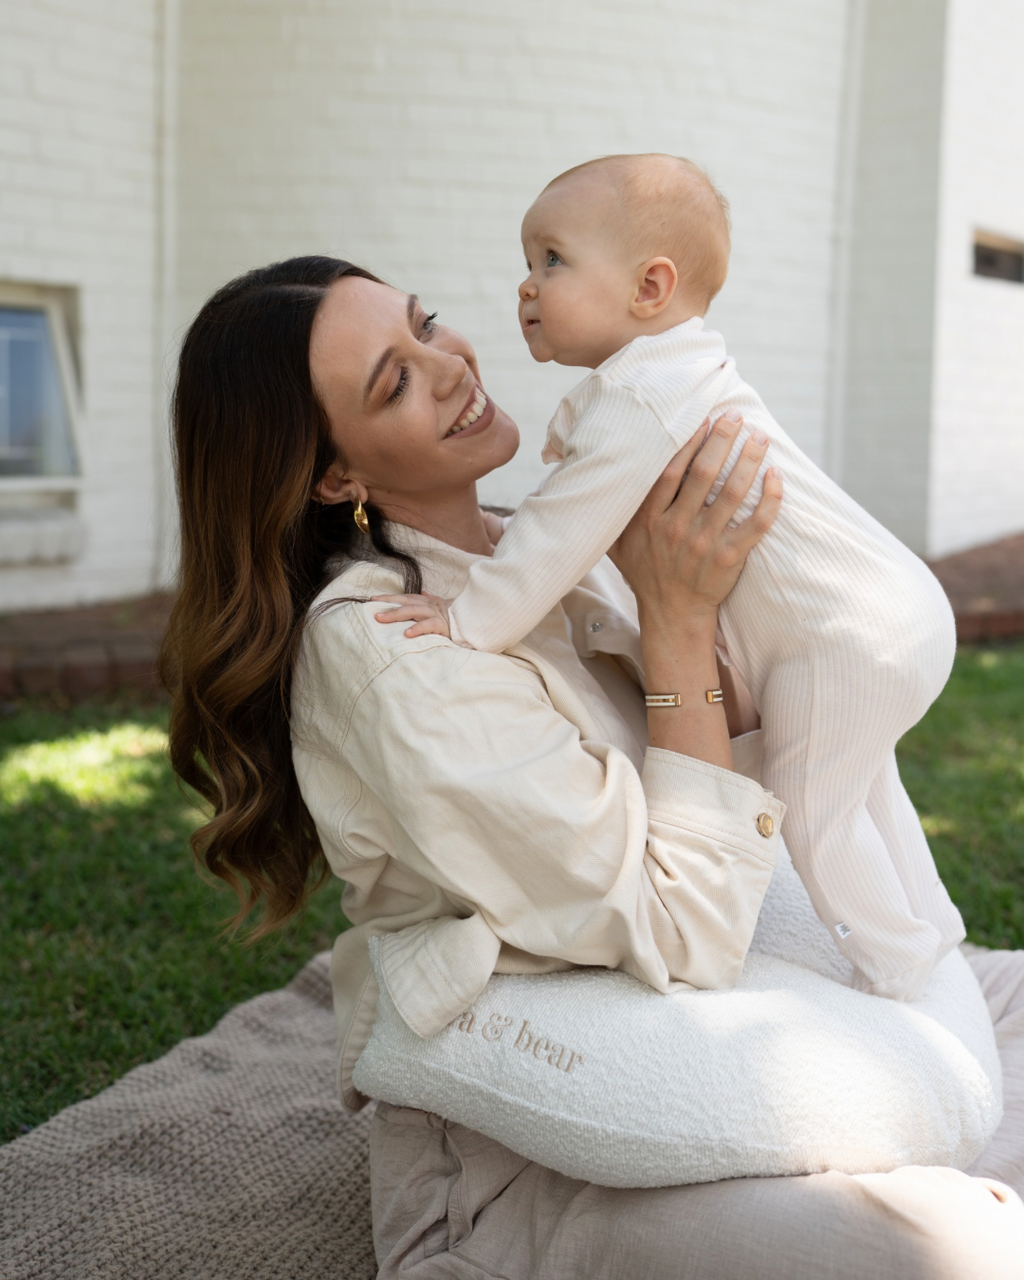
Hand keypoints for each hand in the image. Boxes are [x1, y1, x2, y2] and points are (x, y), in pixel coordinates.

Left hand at [372, 592, 453, 638]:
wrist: (472, 620)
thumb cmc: (454, 615)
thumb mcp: (441, 606)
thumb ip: (431, 599)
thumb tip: (423, 592)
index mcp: (425, 602)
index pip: (404, 598)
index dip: (388, 598)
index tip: (372, 599)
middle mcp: (428, 606)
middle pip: (404, 602)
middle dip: (387, 604)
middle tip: (372, 610)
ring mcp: (434, 614)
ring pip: (412, 611)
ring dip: (396, 614)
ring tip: (381, 619)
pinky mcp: (442, 625)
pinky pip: (428, 625)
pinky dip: (417, 628)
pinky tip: (407, 633)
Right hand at [609, 411, 781, 628]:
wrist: (671, 614)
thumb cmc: (645, 573)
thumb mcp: (615, 544)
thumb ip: (609, 513)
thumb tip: (589, 477)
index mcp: (649, 519)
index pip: (670, 470)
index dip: (689, 441)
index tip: (703, 418)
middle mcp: (676, 528)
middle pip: (703, 474)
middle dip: (722, 440)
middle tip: (735, 417)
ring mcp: (704, 543)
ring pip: (733, 493)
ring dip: (749, 460)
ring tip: (760, 437)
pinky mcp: (729, 558)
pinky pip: (756, 524)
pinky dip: (770, 499)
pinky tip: (775, 476)